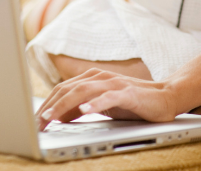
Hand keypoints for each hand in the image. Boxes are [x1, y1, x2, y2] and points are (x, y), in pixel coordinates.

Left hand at [36, 68, 179, 129]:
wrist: (165, 97)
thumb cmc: (133, 103)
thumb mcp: (102, 106)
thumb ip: (82, 107)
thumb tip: (59, 116)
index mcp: (93, 78)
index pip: (63, 89)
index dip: (46, 104)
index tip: (34, 120)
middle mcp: (101, 77)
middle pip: (68, 89)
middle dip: (50, 107)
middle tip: (37, 123)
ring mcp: (114, 84)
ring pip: (83, 92)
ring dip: (64, 106)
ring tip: (51, 117)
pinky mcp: (128, 93)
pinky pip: (108, 97)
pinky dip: (95, 103)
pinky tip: (84, 110)